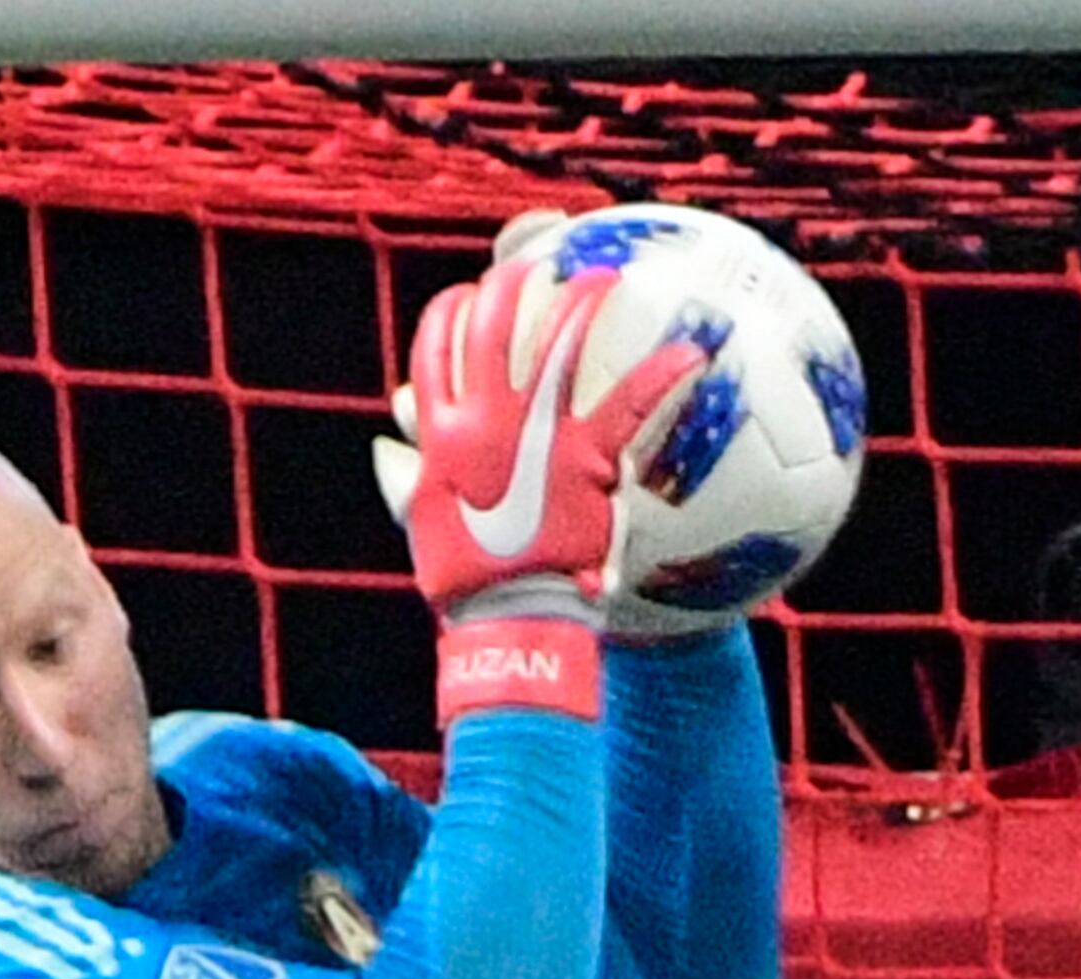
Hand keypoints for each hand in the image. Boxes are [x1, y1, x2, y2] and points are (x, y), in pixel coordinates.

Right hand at [371, 259, 709, 621]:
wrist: (505, 612)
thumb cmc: (464, 575)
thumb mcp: (421, 518)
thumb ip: (403, 476)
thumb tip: (387, 445)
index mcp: (441, 433)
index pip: (433, 350)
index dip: (448, 313)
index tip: (465, 295)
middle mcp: (482, 420)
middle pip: (488, 327)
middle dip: (507, 283)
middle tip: (532, 264)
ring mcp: (533, 433)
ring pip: (552, 345)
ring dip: (578, 302)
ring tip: (600, 277)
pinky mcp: (583, 457)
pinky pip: (628, 405)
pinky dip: (662, 375)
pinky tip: (692, 352)